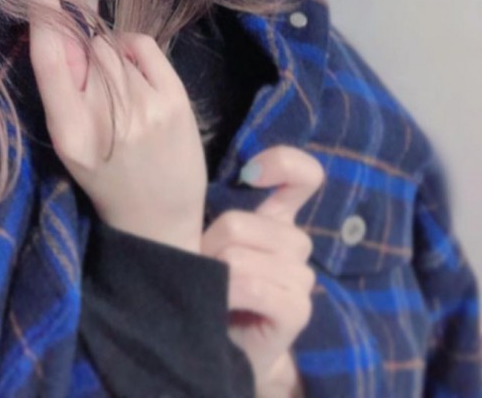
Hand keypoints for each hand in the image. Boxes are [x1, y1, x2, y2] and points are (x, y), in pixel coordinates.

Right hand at [28, 0, 206, 252]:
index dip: (44, 21)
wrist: (158, 222)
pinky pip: (144, 45)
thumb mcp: (70, 142)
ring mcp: (144, 108)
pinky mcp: (174, 101)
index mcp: (69, 134)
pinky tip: (137, 74)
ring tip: (121, 92)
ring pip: (114, 47)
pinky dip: (136, 49)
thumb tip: (60, 26)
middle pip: (87, 48)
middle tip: (96, 83)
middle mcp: (105, 118)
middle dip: (87, 51)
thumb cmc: (107, 177)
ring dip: (113, 56)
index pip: (49, 63)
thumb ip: (63, 88)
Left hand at [201, 146, 323, 396]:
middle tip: (202, 266)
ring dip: (213, 273)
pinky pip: (253, 285)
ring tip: (210, 288)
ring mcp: (301, 279)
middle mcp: (295, 243)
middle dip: (207, 245)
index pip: (305, 175)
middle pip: (240, 221)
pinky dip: (228, 292)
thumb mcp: (207, 235)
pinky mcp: (298, 311)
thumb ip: (216, 202)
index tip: (248, 175)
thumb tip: (213, 173)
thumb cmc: (208, 283)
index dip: (283, 163)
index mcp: (278, 218)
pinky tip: (222, 302)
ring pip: (240, 255)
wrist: (215, 345)